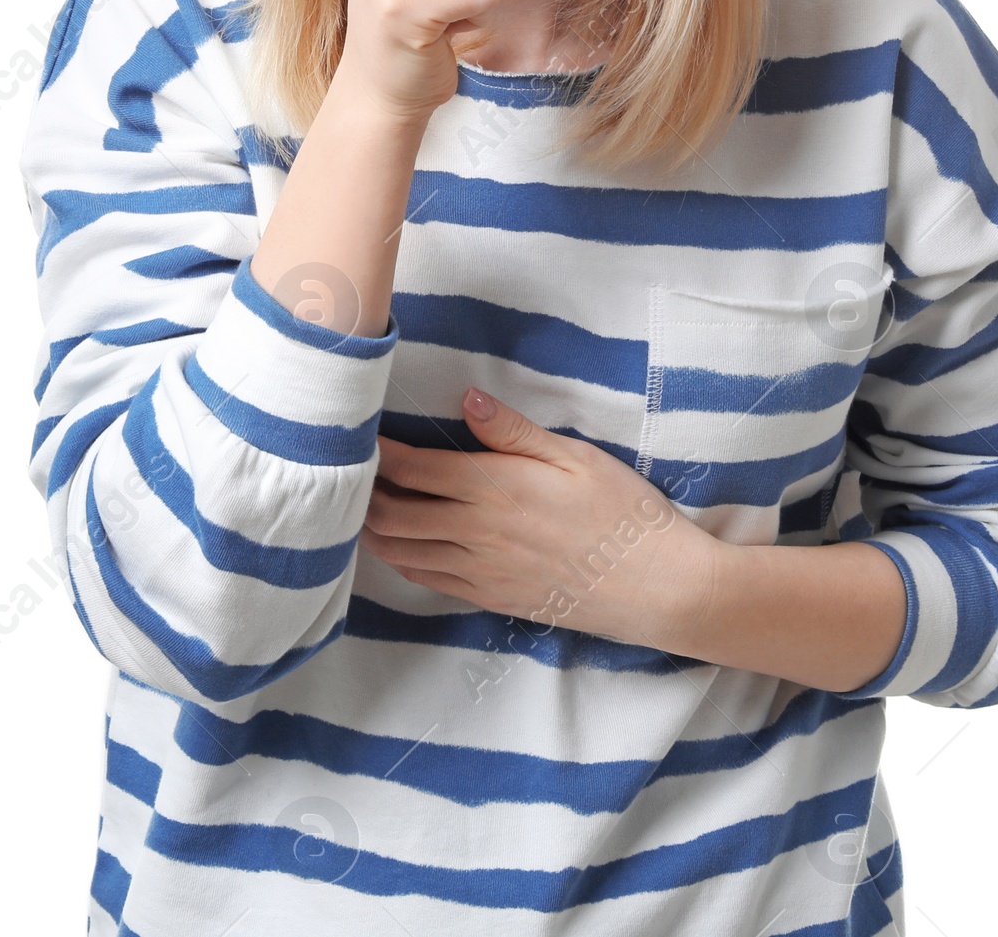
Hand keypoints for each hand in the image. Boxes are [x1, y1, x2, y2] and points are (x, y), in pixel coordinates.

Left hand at [358, 387, 718, 648]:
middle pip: (394, 515)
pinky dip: (400, 561)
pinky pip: (428, 580)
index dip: (379, 452)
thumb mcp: (576, 457)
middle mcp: (475, 533)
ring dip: (372, 530)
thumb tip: (468, 399)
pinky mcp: (490, 597)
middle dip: (363, 494)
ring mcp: (480, 572)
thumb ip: (515, 431)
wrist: (652, 586)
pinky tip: (395, 547)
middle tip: (344, 472)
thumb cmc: (622, 512)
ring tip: (355, 508)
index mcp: (494, 490)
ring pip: (402, 552)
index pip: (413, 469)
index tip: (358, 434)